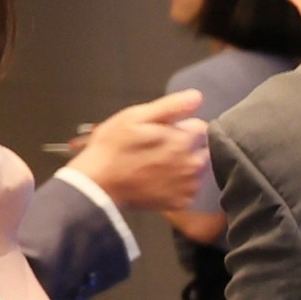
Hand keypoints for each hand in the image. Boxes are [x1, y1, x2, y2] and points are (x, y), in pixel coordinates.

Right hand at [60, 91, 206, 210]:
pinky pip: (190, 189)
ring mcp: (189, 185)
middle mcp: (194, 164)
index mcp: (185, 140)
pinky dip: (180, 185)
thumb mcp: (134, 117)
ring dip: (185, 165)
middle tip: (159, 149)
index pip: (200, 127)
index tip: (164, 132)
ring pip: (198, 169)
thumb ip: (170, 106)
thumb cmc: (112, 148)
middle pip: (203, 149)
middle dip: (187, 146)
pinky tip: (160, 181)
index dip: (181, 127)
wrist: (97, 185)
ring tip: (157, 165)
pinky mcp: (183, 202)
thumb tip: (196, 97)